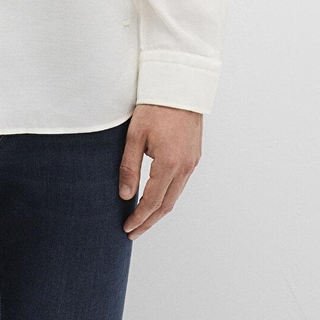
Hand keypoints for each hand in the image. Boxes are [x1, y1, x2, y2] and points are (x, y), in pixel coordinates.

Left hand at [118, 104, 202, 239]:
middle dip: (149, 221)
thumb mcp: (135, 135)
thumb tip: (125, 195)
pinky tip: (156, 197)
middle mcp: (185, 167)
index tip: (127, 229)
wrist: (180, 86)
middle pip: (166, 205)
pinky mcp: (194, 156)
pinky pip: (181, 183)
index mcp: (169, 164)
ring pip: (175, 196)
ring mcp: (192, 162)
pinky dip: (168, 195)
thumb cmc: (155, 107)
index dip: (139, 218)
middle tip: (133, 232)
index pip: (152, 202)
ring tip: (142, 219)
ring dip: (159, 211)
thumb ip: (129, 166)